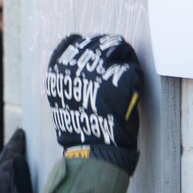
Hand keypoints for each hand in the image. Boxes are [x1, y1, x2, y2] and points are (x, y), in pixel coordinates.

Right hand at [45, 34, 142, 174]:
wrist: (93, 151)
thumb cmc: (78, 126)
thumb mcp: (60, 98)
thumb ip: (67, 76)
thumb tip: (79, 57)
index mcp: (58, 71)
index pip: (73, 42)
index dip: (87, 45)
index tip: (96, 51)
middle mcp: (76, 67)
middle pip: (97, 42)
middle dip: (110, 47)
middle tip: (119, 54)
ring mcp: (98, 73)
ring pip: (117, 48)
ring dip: (124, 55)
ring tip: (127, 67)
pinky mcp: (120, 81)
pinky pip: (132, 67)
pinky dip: (135, 74)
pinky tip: (133, 85)